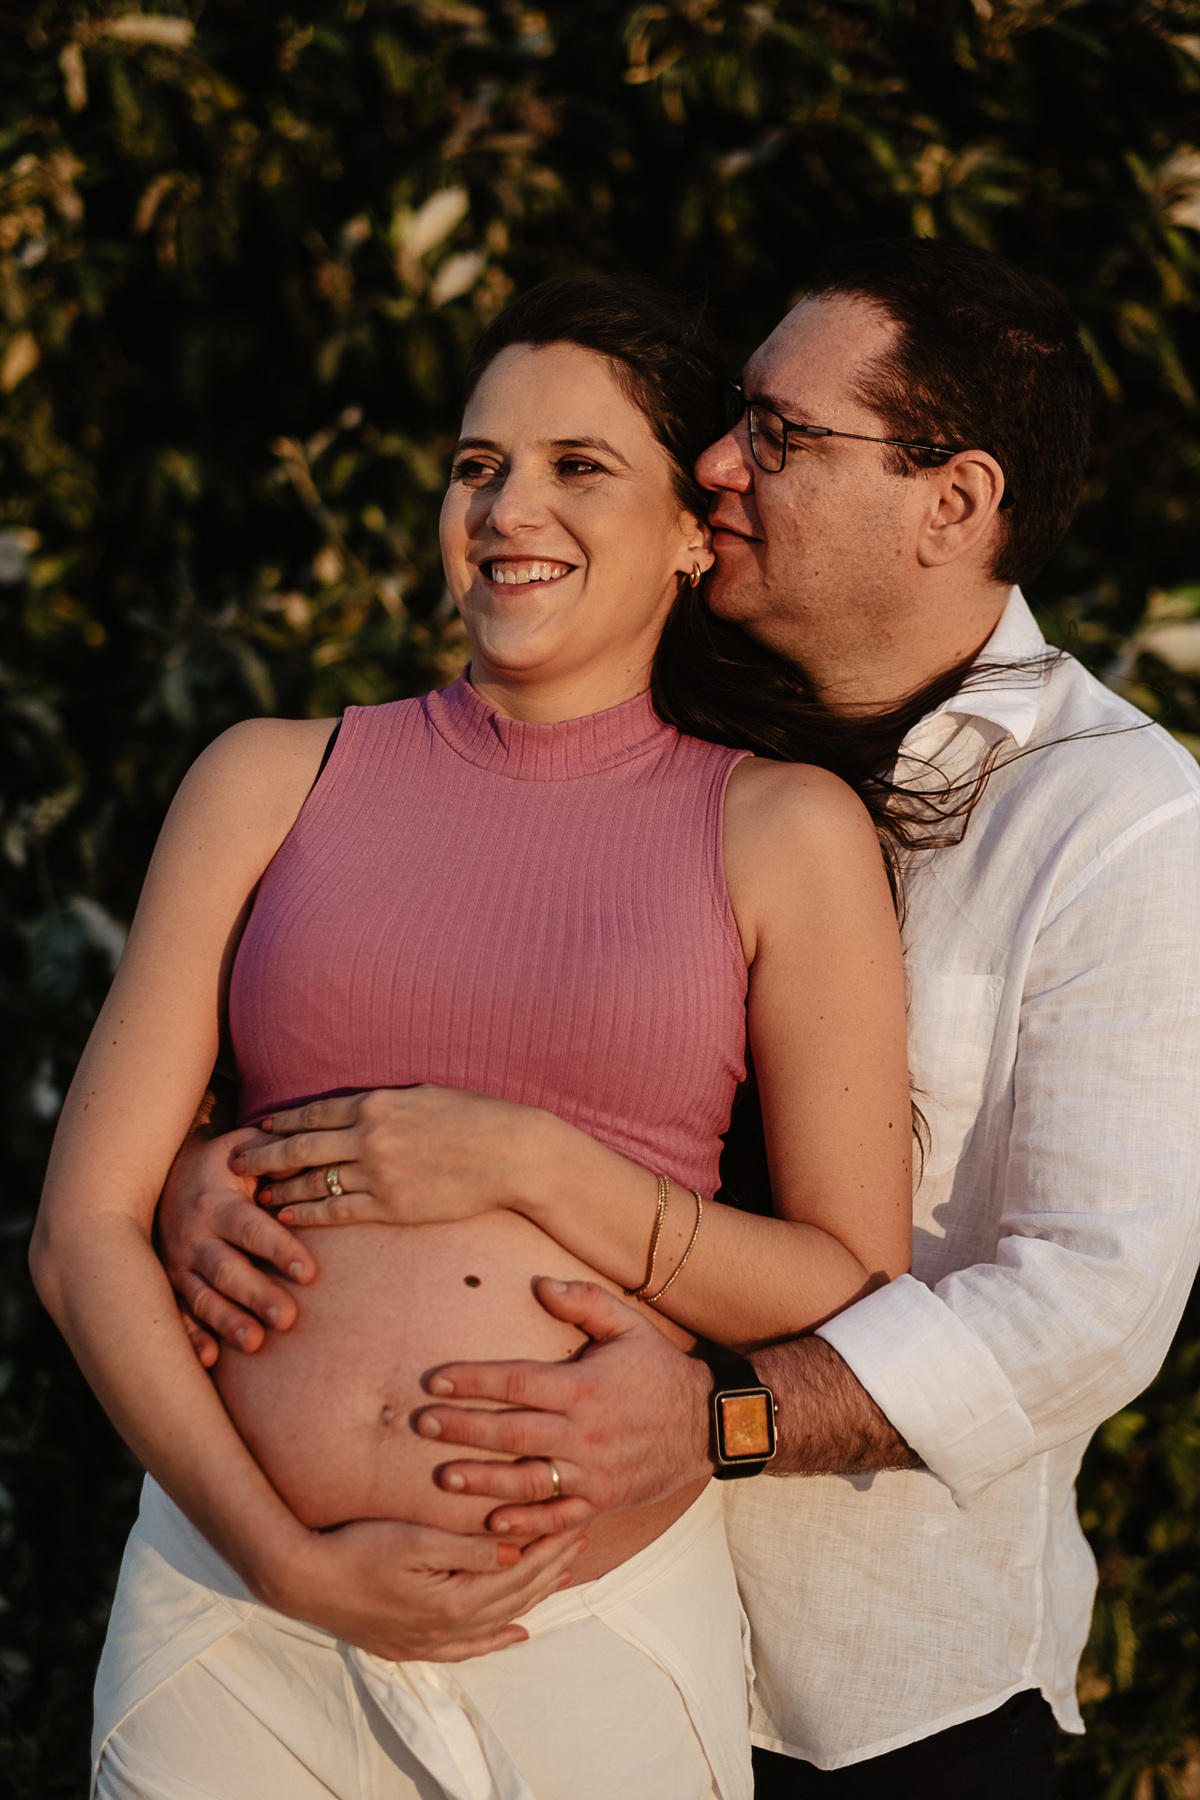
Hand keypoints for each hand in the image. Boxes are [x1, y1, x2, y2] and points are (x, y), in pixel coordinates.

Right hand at [158, 1128, 316, 1362]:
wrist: (159, 1174)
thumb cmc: (218, 1164)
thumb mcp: (240, 1147)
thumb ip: (272, 1155)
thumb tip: (308, 1164)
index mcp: (216, 1205)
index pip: (252, 1229)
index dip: (279, 1249)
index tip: (308, 1272)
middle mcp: (194, 1237)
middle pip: (227, 1270)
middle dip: (257, 1295)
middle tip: (288, 1318)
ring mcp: (179, 1265)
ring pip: (202, 1298)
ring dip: (227, 1322)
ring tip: (254, 1343)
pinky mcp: (170, 1285)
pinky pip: (178, 1314)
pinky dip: (191, 1337)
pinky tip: (209, 1358)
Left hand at [232, 1085, 547, 1227]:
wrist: (511, 1152)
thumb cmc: (475, 1118)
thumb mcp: (426, 1094)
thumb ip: (388, 1102)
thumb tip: (361, 1106)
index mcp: (377, 1102)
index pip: (313, 1113)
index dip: (280, 1123)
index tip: (257, 1129)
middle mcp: (370, 1135)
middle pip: (300, 1147)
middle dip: (263, 1156)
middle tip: (235, 1164)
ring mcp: (379, 1172)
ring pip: (314, 1182)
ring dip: (281, 1188)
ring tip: (258, 1196)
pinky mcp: (393, 1205)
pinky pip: (338, 1212)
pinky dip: (308, 1214)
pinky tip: (289, 1216)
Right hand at [269, 1516, 590, 1662]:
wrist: (303, 1579)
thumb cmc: (357, 1549)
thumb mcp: (416, 1539)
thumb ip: (468, 1549)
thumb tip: (516, 1549)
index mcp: (455, 1603)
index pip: (520, 1573)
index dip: (550, 1547)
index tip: (574, 1521)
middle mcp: (448, 1631)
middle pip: (515, 1598)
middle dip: (550, 1568)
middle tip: (579, 1540)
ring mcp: (429, 1642)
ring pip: (498, 1622)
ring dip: (532, 1599)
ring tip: (561, 1577)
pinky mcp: (411, 1644)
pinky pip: (468, 1647)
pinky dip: (496, 1638)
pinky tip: (515, 1632)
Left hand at [414, 1278, 713, 1536]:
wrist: (708, 1423)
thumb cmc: (660, 1369)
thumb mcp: (629, 1324)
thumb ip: (584, 1301)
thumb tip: (539, 1284)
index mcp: (584, 1387)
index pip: (517, 1383)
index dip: (472, 1381)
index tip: (434, 1381)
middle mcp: (584, 1432)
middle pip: (512, 1433)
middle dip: (463, 1429)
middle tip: (422, 1426)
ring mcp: (593, 1472)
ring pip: (528, 1481)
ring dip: (483, 1481)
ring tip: (445, 1478)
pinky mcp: (602, 1500)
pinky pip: (558, 1517)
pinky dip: (525, 1525)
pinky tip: (491, 1523)